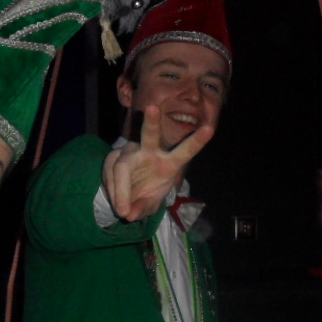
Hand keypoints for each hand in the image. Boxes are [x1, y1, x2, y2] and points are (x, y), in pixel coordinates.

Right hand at [101, 104, 214, 220]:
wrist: (124, 196)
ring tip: (123, 211)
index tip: (210, 128)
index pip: (184, 151)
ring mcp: (130, 153)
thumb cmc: (145, 196)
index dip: (196, 141)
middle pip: (150, 135)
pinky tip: (118, 204)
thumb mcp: (148, 206)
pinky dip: (114, 192)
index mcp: (169, 163)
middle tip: (152, 108)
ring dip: (121, 190)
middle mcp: (150, 152)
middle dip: (152, 122)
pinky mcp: (113, 158)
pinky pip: (111, 174)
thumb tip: (131, 213)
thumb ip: (143, 208)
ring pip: (123, 166)